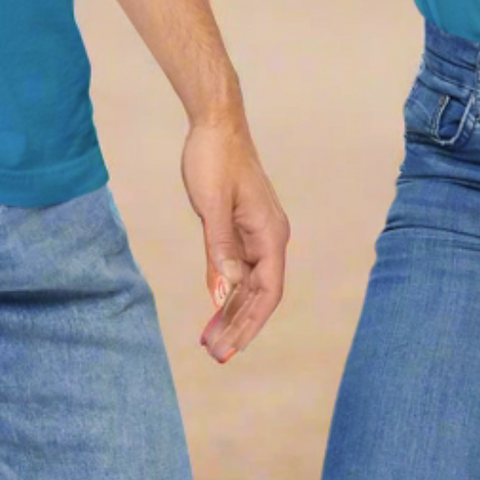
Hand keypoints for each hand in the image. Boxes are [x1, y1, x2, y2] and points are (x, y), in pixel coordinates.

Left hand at [182, 115, 289, 362]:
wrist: (216, 124)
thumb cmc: (215, 158)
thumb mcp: (212, 204)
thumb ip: (220, 247)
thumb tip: (225, 290)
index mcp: (270, 234)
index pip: (267, 293)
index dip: (250, 324)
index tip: (230, 349)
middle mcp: (269, 237)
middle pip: (259, 294)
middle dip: (239, 326)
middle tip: (214, 355)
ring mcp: (256, 233)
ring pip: (248, 284)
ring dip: (231, 312)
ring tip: (210, 340)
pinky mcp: (241, 227)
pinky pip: (237, 268)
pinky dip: (225, 290)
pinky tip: (213, 308)